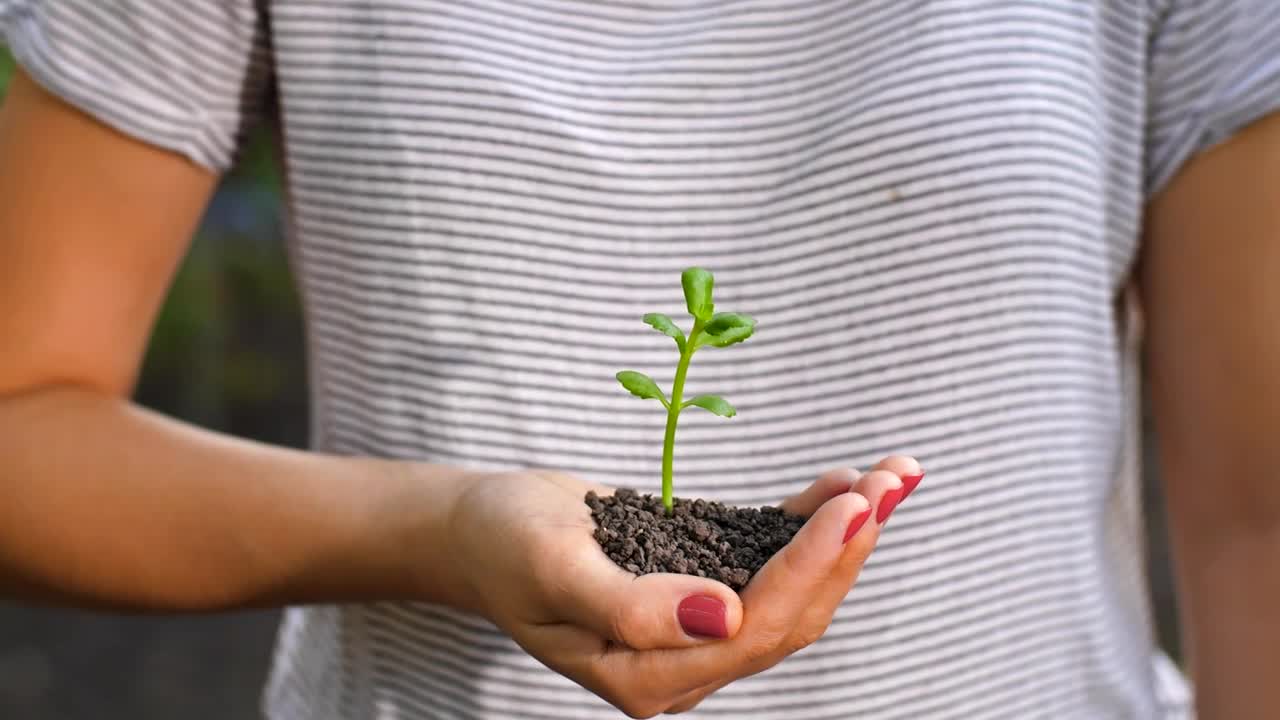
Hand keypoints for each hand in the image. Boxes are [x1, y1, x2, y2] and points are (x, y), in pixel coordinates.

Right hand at [446, 456, 921, 717]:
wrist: (479, 532)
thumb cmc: (503, 543)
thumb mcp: (551, 567)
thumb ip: (630, 609)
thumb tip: (723, 621)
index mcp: (646, 677)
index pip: (752, 629)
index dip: (809, 567)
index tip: (853, 504)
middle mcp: (682, 665)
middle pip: (790, 615)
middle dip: (847, 548)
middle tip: (892, 480)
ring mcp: (696, 630)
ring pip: (793, 592)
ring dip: (845, 536)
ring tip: (892, 476)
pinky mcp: (701, 588)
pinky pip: (768, 563)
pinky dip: (808, 526)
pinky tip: (839, 484)